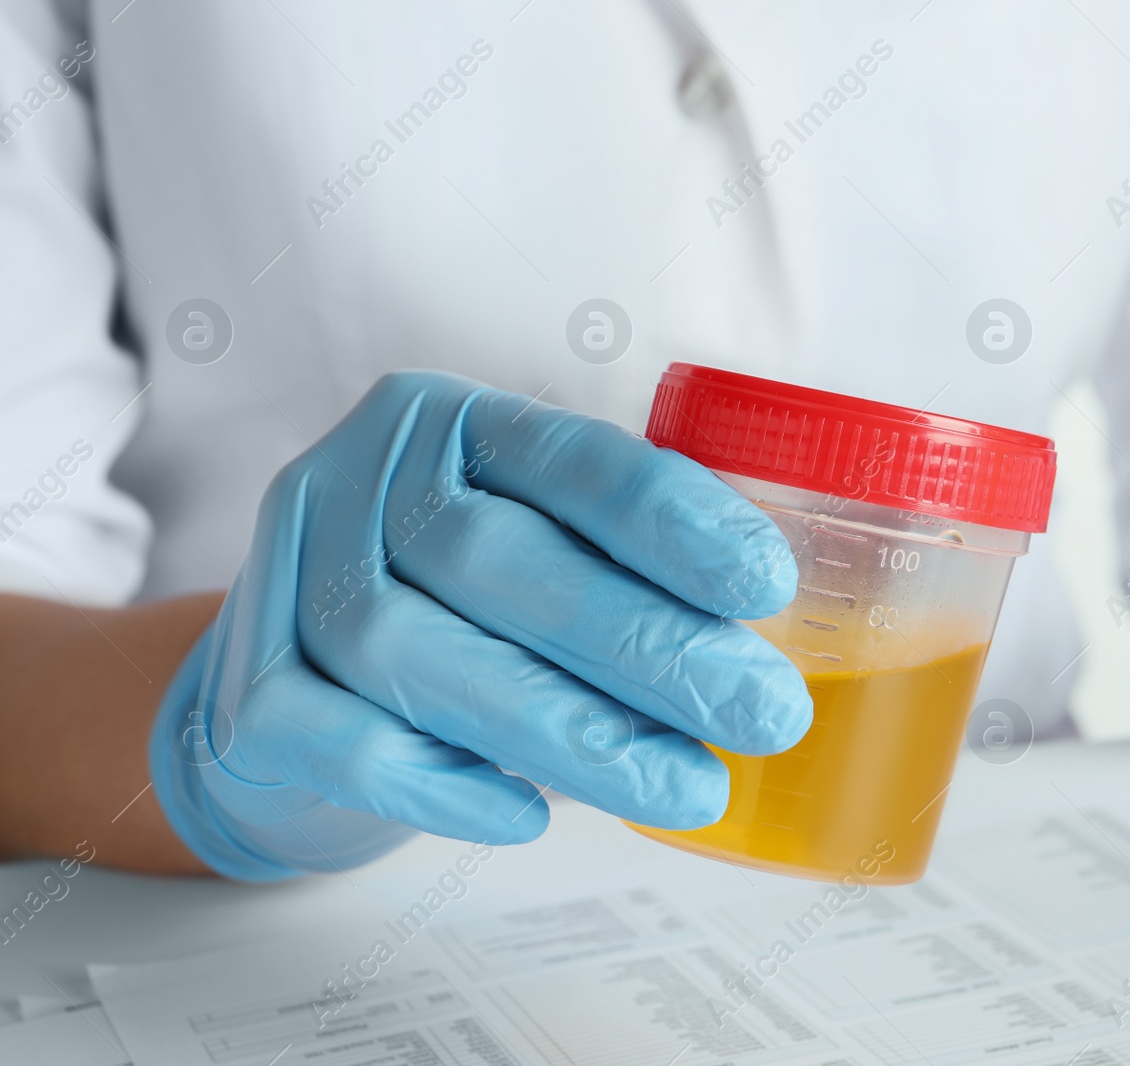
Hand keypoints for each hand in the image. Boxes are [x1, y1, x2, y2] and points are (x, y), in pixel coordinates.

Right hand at [150, 371, 810, 879]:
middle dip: (645, 646)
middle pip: (496, 561)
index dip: (672, 520)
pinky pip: (340, 739)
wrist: (298, 690)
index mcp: (455, 425)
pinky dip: (439, 783)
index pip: (569, 460)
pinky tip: (529, 817)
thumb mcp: (538, 548)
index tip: (767, 587)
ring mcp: (289, 577)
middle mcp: (361, 479)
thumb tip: (755, 653)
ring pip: (419, 654)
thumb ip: (620, 570)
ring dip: (567, 732)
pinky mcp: (248, 689)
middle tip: (761, 714)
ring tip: (685, 787)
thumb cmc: (459, 610)